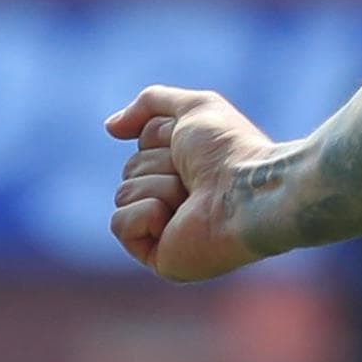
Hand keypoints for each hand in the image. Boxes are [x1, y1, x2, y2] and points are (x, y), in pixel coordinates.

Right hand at [103, 87, 279, 281]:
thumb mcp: (194, 107)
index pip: (142, 146)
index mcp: (188, 170)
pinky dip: (146, 214)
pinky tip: (177, 220)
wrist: (250, 193)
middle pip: (130, 170)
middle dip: (159, 165)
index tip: (193, 146)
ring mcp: (168, 232)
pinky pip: (119, 224)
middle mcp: (178, 201)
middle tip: (195, 176)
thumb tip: (111, 127)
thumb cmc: (231, 151)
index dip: (162, 138)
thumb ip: (151, 103)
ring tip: (192, 198)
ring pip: (123, 194)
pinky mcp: (160, 258)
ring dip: (158, 187)